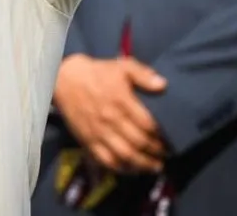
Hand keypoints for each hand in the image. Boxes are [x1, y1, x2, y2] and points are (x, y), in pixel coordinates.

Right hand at [53, 54, 167, 173]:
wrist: (65, 80)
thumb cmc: (99, 72)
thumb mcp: (122, 66)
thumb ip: (143, 74)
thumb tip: (163, 85)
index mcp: (120, 100)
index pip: (147, 124)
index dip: (162, 134)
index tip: (171, 138)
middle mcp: (110, 118)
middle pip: (139, 142)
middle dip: (156, 151)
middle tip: (166, 154)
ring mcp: (98, 132)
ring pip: (124, 155)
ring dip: (143, 164)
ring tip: (155, 167)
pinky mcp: (88, 140)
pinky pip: (106, 160)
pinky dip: (121, 169)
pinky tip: (133, 170)